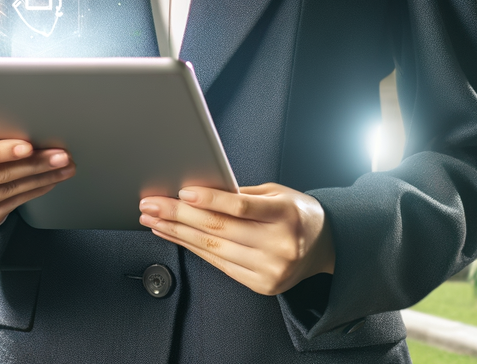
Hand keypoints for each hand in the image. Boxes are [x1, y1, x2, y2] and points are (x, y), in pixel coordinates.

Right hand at [0, 129, 74, 230]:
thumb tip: (15, 120)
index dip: (0, 152)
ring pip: (6, 193)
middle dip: (32, 165)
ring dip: (40, 179)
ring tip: (63, 166)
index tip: (28, 145)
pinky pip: (10, 206)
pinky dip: (32, 192)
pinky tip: (48, 181)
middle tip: (60, 155)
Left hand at [139, 182, 334, 295]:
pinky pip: (219, 264)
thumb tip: (198, 190)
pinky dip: (192, 249)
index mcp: (285, 215)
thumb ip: (242, 193)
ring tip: (153, 220)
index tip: (181, 192)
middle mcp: (280, 245)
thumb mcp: (276, 193)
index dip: (209, 199)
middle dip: (178, 215)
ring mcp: (271, 269)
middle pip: (219, 229)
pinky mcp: (262, 285)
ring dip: (177, 233)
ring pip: (214, 249)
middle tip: (151, 205)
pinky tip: (174, 236)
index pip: (241, 207)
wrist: (325, 245)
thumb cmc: (295, 212)